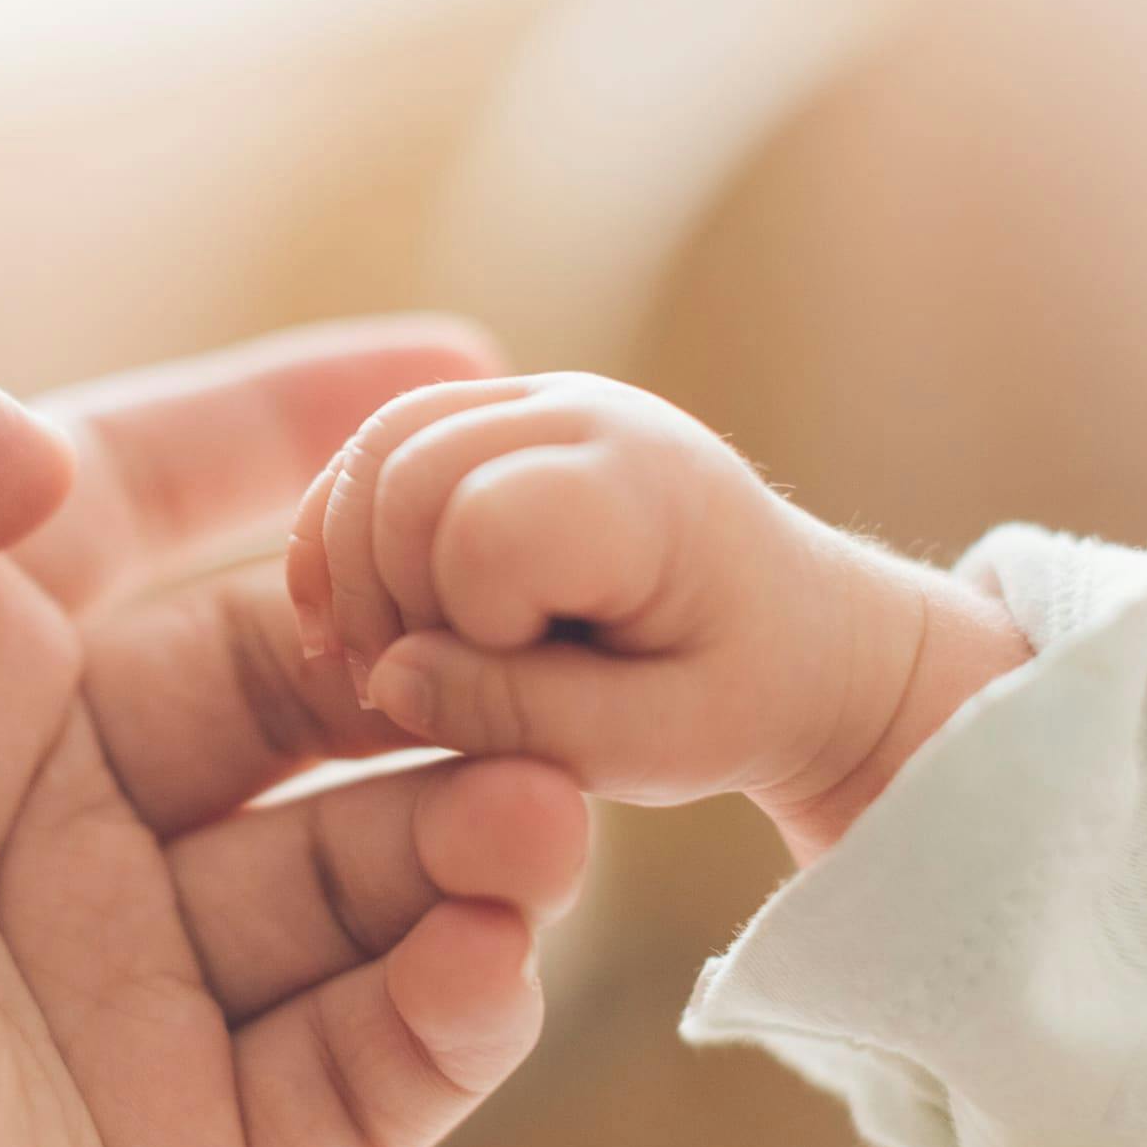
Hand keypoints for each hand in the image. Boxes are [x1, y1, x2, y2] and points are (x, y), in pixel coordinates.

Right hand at [287, 371, 1028, 854]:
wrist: (798, 631)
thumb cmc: (741, 696)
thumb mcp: (658, 748)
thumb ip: (523, 720)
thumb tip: (389, 680)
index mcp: (643, 493)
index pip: (482, 530)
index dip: (468, 629)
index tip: (522, 690)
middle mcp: (584, 412)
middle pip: (403, 474)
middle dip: (388, 601)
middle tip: (426, 695)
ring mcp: (535, 397)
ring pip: (375, 447)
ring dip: (355, 567)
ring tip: (400, 660)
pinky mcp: (495, 413)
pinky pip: (376, 444)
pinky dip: (348, 533)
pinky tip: (366, 617)